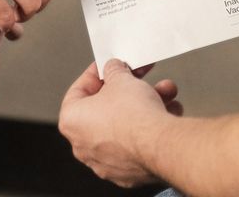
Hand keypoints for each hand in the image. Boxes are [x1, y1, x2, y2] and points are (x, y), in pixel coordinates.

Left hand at [59, 60, 183, 187]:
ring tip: (164, 93)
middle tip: (139, 78)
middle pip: (106, 109)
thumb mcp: (121, 77)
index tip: (110, 66)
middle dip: (128, 90)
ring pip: (125, 126)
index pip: (79, 90)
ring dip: (145, 106)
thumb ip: (113, 70)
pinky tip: (167, 114)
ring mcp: (105, 161)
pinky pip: (138, 144)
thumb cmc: (133, 117)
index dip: (97, 73)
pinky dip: (150, 129)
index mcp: (72, 121)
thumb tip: (113, 69)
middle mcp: (83, 145)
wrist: (159, 146)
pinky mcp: (127, 172)